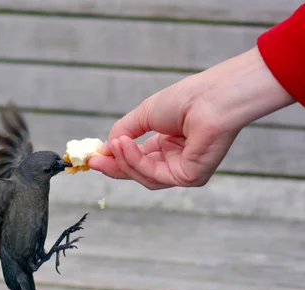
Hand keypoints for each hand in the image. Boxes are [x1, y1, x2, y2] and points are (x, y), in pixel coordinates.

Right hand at [88, 47, 294, 189]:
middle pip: (139, 172)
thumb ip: (124, 131)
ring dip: (124, 161)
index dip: (115, 159)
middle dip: (114, 167)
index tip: (93, 157)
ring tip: (113, 144)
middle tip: (93, 162)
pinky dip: (136, 161)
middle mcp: (177, 160)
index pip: (139, 159)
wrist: (212, 97)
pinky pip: (155, 175)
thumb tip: (105, 147)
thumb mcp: (145, 114)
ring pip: (145, 177)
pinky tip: (125, 144)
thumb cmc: (186, 99)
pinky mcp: (190, 177)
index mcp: (169, 144)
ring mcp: (184, 170)